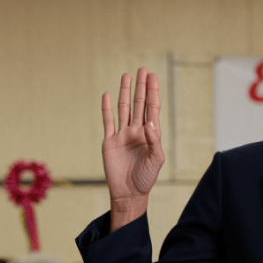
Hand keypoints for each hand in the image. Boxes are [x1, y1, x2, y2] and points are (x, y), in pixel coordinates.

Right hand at [102, 67, 164, 219]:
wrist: (128, 193)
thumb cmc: (146, 178)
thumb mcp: (156, 160)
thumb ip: (154, 141)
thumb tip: (149, 123)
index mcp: (151, 135)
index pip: (153, 109)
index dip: (153, 92)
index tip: (154, 77)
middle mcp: (137, 131)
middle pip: (139, 104)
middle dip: (141, 87)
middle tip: (143, 69)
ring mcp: (123, 135)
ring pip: (124, 108)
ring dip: (126, 92)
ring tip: (127, 75)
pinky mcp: (110, 141)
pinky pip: (108, 121)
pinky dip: (107, 108)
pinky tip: (107, 94)